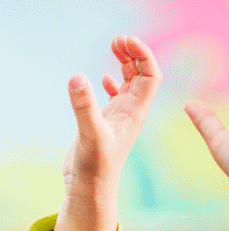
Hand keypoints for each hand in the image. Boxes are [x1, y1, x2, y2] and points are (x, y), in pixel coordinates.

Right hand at [52, 36, 161, 230]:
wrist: (90, 190)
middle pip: (143, 76)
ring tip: (114, 47)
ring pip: (131, 84)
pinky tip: (106, 79)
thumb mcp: (90, 135)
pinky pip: (117, 98)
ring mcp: (119, 118)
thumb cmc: (95, 168)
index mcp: (135, 113)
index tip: (124, 41)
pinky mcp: (106, 123)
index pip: (150, 77)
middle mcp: (131, 114)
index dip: (143, 55)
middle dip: (135, 54)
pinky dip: (115, 82)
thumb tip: (77, 78)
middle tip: (117, 40)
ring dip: (126, 64)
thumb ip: (85, 108)